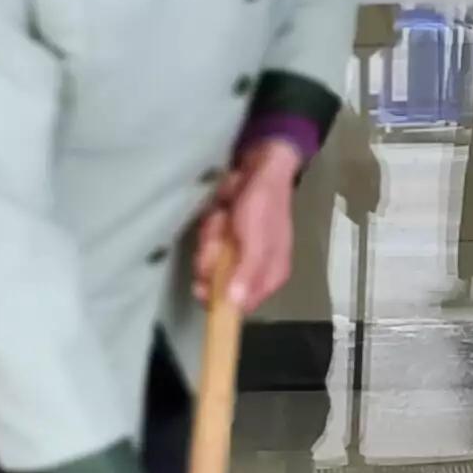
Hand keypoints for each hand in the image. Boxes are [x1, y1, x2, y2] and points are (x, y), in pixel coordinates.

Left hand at [198, 143, 300, 310]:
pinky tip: (220, 212)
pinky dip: (210, 227)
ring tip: (223, 216)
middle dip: (211, 258)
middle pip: (218, 284)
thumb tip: (235, 306)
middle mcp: (252, 270)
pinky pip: (207, 243)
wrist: (260, 166)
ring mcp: (236, 253)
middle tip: (218, 237)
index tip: (203, 285)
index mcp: (269, 276)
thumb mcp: (256, 241)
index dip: (219, 298)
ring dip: (210, 238)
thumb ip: (245, 273)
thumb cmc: (263, 206)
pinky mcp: (224, 238)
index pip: (241, 305)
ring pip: (208, 262)